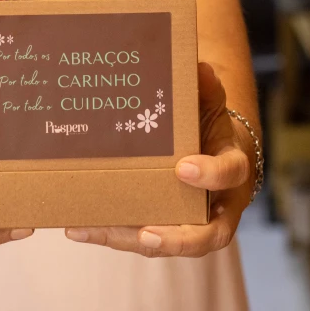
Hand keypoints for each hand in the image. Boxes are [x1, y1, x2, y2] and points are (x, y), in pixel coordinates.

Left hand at [65, 62, 251, 257]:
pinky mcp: (164, 228)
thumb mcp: (210, 104)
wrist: (210, 149)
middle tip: (147, 234)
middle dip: (177, 239)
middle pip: (207, 235)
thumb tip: (200, 68)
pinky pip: (140, 238)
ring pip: (166, 242)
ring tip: (89, 229)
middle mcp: (218, 205)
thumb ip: (206, 89)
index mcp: (232, 169)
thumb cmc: (209, 125)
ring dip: (128, 239)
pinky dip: (110, 234)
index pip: (230, 174)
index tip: (183, 168)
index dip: (211, 175)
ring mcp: (192, 223)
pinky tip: (77, 227)